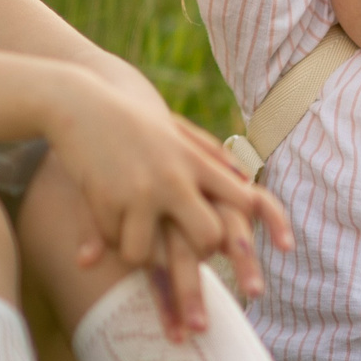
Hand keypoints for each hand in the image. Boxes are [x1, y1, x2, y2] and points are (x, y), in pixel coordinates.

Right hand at [45, 76, 293, 335]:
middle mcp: (176, 178)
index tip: (279, 246)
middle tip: (186, 257)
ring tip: (131, 238)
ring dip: (140, 254)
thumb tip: (245, 177)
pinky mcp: (108, 201)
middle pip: (207, 238)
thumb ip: (210, 155)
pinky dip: (110, 238)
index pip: (243, 199)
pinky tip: (105, 217)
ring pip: (150, 255)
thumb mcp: (176, 132)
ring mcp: (142, 192)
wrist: (81, 104)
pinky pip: (115, 242)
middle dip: (199, 256)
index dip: (264, 223)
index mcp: (196, 161)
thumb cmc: (133, 121)